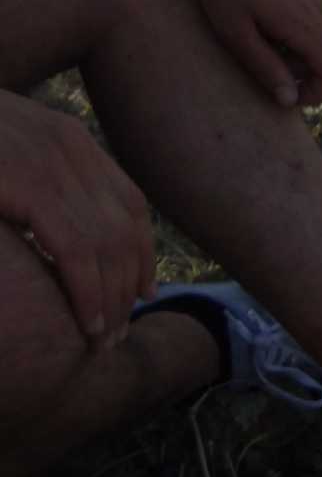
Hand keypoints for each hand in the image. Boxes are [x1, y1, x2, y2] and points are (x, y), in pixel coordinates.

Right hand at [0, 91, 153, 349]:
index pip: (129, 201)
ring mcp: (51, 163)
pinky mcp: (28, 184)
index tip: (142, 291)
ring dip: (113, 295)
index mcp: (66, 140)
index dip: (141, 250)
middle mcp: (69, 147)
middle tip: (120, 330)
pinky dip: (88, 289)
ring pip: (109, 241)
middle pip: (127, 224)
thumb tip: (37, 228)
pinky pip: (76, 247)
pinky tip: (87, 322)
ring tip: (105, 337)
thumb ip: (23, 183)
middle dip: (130, 281)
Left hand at [183, 0, 321, 108]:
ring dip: (291, 41)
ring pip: (314, 29)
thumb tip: (288, 99)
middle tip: (254, 59)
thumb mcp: (234, 32)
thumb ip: (265, 67)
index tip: (286, 96)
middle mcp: (321, 5)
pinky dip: (290, 18)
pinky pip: (308, 6)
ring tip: (250, 29)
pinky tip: (254, 3)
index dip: (318, 94)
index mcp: (305, 24)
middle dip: (296, 67)